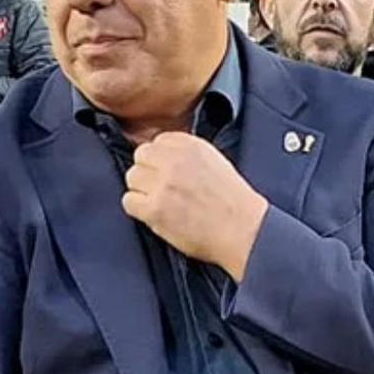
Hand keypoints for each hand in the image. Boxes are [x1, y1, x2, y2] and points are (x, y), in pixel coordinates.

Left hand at [121, 132, 268, 281]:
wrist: (244, 231)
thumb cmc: (232, 202)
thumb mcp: (213, 161)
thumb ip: (186, 154)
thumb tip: (160, 153)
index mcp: (191, 146)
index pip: (157, 142)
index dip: (159, 159)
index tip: (166, 171)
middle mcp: (175, 161)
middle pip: (140, 157)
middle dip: (148, 172)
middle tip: (161, 188)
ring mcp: (163, 184)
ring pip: (132, 178)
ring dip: (142, 190)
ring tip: (161, 202)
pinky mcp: (154, 209)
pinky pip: (129, 201)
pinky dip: (138, 209)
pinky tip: (155, 214)